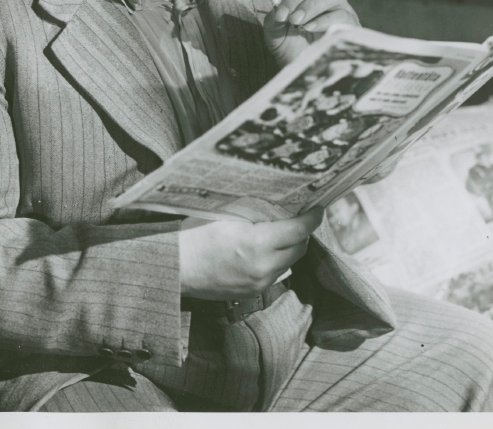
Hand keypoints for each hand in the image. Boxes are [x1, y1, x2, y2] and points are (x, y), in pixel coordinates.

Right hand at [178, 207, 323, 300]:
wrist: (175, 267)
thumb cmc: (194, 235)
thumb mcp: (225, 214)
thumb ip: (254, 210)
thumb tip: (279, 199)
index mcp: (257, 244)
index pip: (298, 231)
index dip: (312, 218)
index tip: (317, 208)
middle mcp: (263, 267)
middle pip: (299, 249)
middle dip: (302, 232)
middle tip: (297, 216)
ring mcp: (258, 283)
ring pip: (288, 263)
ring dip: (289, 247)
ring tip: (279, 231)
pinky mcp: (252, 293)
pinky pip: (274, 274)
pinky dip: (274, 260)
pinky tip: (262, 249)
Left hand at [264, 0, 358, 64]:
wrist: (303, 71)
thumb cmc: (289, 49)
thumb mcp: (274, 33)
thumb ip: (274, 17)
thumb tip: (278, 7)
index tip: (278, 2)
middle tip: (286, 16)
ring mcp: (340, 9)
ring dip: (311, 6)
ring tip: (297, 22)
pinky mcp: (351, 25)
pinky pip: (342, 14)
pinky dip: (323, 20)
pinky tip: (309, 29)